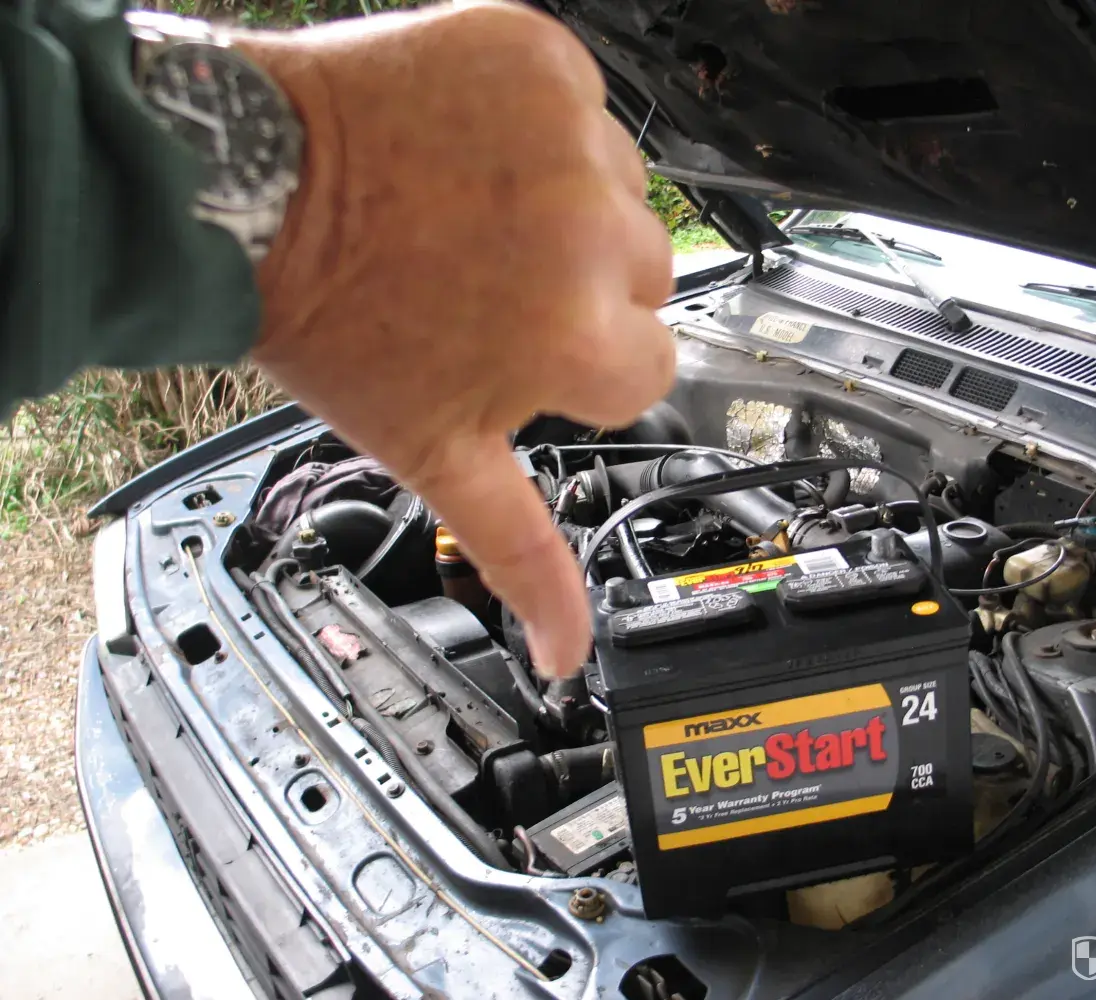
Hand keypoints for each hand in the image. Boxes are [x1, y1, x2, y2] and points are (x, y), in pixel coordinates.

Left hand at [237, 3, 674, 678]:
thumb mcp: (435, 458)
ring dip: (561, 206)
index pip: (642, 367)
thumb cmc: (329, 322)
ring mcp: (569, 136)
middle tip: (485, 282)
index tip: (518, 345)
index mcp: (583, 339)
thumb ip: (522, 553)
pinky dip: (536, 125)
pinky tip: (470, 156)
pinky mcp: (539, 57)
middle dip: (577, 288)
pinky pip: (578, 105)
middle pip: (641, 278)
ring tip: (470, 217)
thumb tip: (570, 654)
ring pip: (617, 191)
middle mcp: (593, 233)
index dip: (575, 363)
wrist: (243, 190)